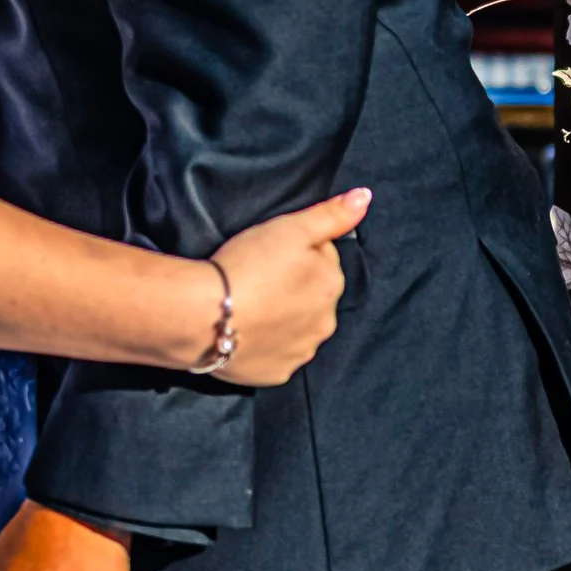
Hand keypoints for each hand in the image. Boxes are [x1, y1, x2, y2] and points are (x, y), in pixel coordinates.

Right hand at [200, 187, 368, 384]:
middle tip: (257, 278)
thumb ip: (332, 214)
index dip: (295, 253)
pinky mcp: (276, 374)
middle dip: (292, 289)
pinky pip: (275, 355)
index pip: (322, 261)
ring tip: (248, 305)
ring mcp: (301, 352)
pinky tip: (244, 331)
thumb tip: (365, 197)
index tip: (270, 253)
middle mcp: (325, 323)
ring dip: (280, 318)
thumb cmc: (247, 265)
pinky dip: (264, 345)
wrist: (204, 314)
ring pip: (295, 329)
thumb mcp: (291, 228)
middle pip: (311, 298)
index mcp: (331, 285)